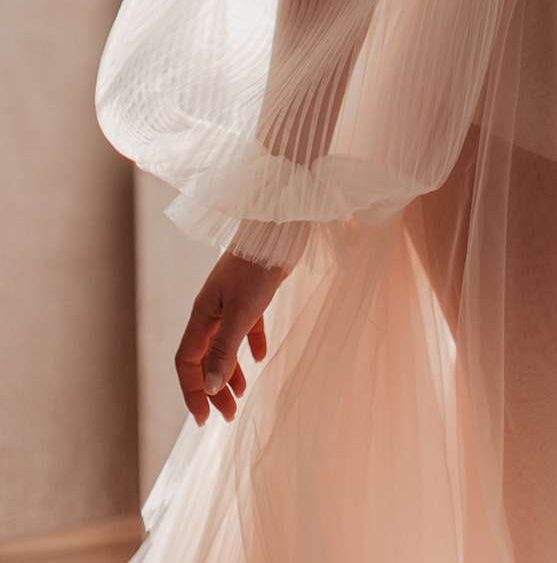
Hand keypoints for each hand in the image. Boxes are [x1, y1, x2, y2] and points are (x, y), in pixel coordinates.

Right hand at [174, 248, 291, 426]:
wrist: (278, 228)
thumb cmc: (257, 267)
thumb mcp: (241, 312)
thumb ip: (226, 349)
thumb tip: (212, 388)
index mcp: (202, 314)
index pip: (187, 362)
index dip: (192, 391)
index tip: (205, 418)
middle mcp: (212, 309)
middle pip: (205, 357)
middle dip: (214, 388)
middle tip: (230, 415)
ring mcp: (231, 301)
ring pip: (224, 345)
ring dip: (230, 371)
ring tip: (242, 393)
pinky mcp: (251, 294)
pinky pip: (245, 327)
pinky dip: (249, 345)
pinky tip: (260, 356)